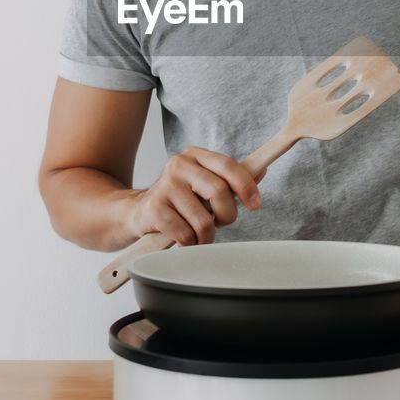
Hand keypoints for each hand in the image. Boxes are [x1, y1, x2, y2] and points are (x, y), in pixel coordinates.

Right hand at [128, 146, 264, 246]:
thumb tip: (261, 170)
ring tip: (201, 236)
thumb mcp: (203, 184)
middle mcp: (178, 165)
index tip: (255, 204)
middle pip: (219, 192)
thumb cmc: (178, 200)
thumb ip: (230, 179)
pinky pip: (186, 234)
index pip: (228, 165)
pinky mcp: (154, 208)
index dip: (246, 185)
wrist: (137, 212)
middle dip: (227, 216)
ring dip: (207, 237)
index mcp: (195, 155)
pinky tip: (185, 240)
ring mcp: (165, 186)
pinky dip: (191, 244)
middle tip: (221, 224)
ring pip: (204, 220)